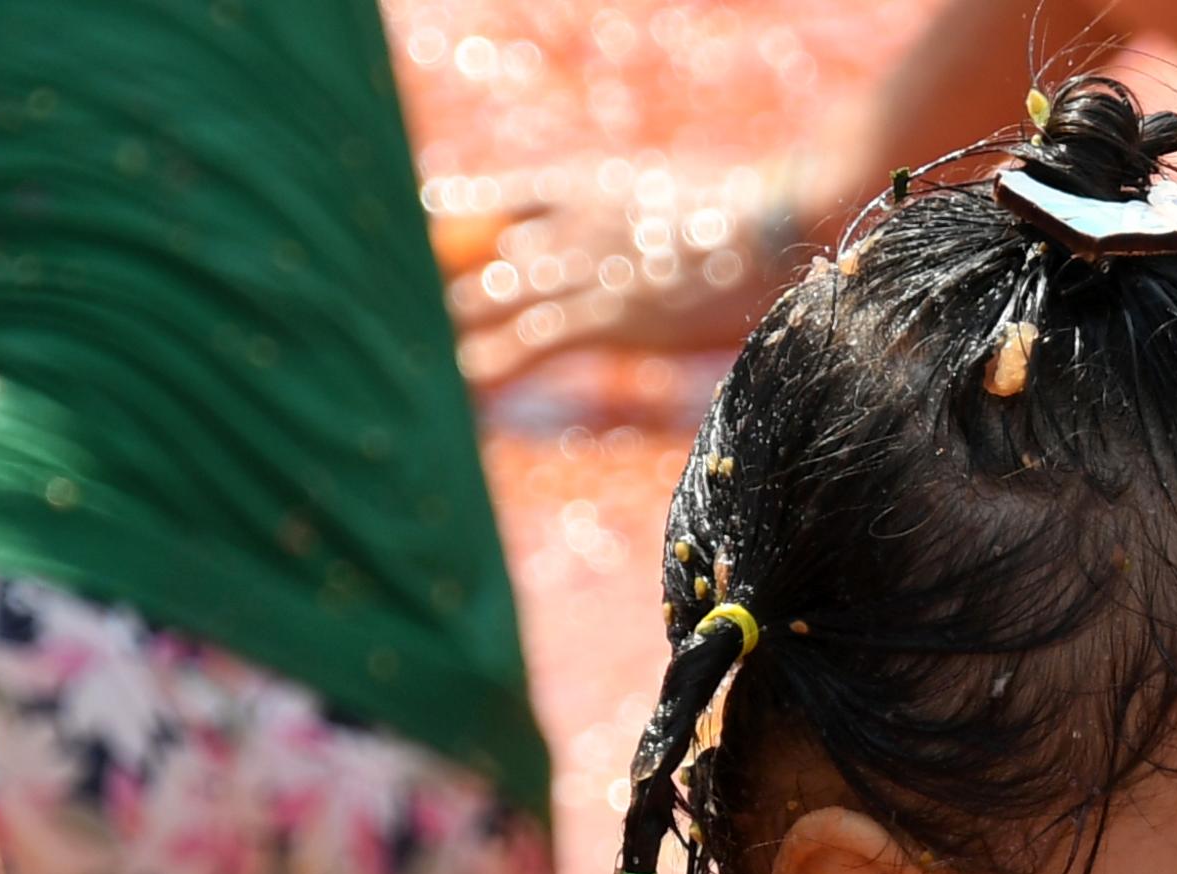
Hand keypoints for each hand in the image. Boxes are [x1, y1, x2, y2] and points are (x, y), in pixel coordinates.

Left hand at [439, 163, 794, 386]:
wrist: (774, 222)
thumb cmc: (744, 214)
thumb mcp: (680, 194)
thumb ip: (641, 213)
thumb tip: (637, 238)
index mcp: (585, 183)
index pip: (497, 195)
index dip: (452, 213)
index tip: (421, 227)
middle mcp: (567, 222)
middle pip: (477, 250)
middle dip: (438, 282)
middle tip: (402, 311)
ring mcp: (581, 269)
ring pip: (487, 299)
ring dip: (447, 328)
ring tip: (406, 357)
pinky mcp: (602, 317)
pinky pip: (526, 346)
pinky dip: (486, 368)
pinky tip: (456, 387)